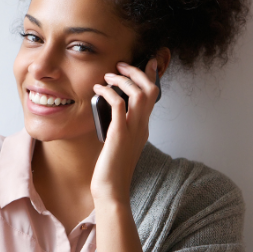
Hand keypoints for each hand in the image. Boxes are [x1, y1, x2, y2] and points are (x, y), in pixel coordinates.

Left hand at [90, 58, 159, 203]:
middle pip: (151, 90)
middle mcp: (142, 127)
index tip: (148, 62)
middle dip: (138, 72)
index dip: (152, 77)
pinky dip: (109, 92)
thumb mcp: (119, 142)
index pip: (154, 97)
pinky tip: (99, 89)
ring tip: (109, 75)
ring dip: (124, 80)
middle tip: (123, 65)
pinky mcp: (119, 134)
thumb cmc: (111, 168)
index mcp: (143, 128)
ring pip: (139, 94)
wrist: (111, 189)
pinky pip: (118, 105)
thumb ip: (119, 126)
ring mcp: (132, 130)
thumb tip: (109, 110)